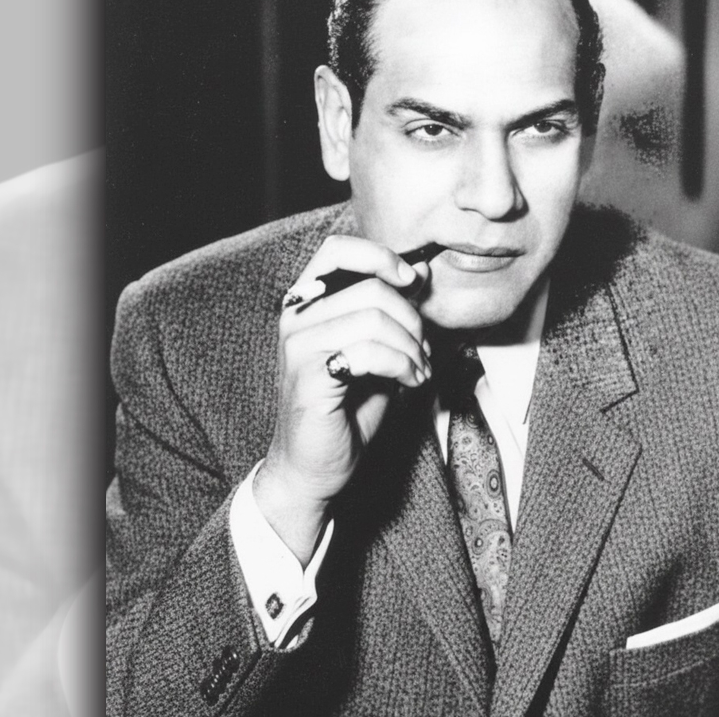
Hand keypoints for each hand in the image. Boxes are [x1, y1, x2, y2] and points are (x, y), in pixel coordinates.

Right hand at [254, 235, 431, 563]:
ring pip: (374, 319)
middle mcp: (296, 317)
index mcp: (307, 303)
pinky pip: (369, 352)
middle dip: (412, 321)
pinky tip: (409, 383)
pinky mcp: (309, 376)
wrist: (314, 467)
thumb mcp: (376, 350)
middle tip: (423, 352)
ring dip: (411, 348)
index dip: (382, 257)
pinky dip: (402, 366)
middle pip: (371, 289)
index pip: (338, 250)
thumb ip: (391, 311)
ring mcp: (298, 346)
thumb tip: (419, 271)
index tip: (411, 282)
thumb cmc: (345, 410)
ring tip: (418, 371)